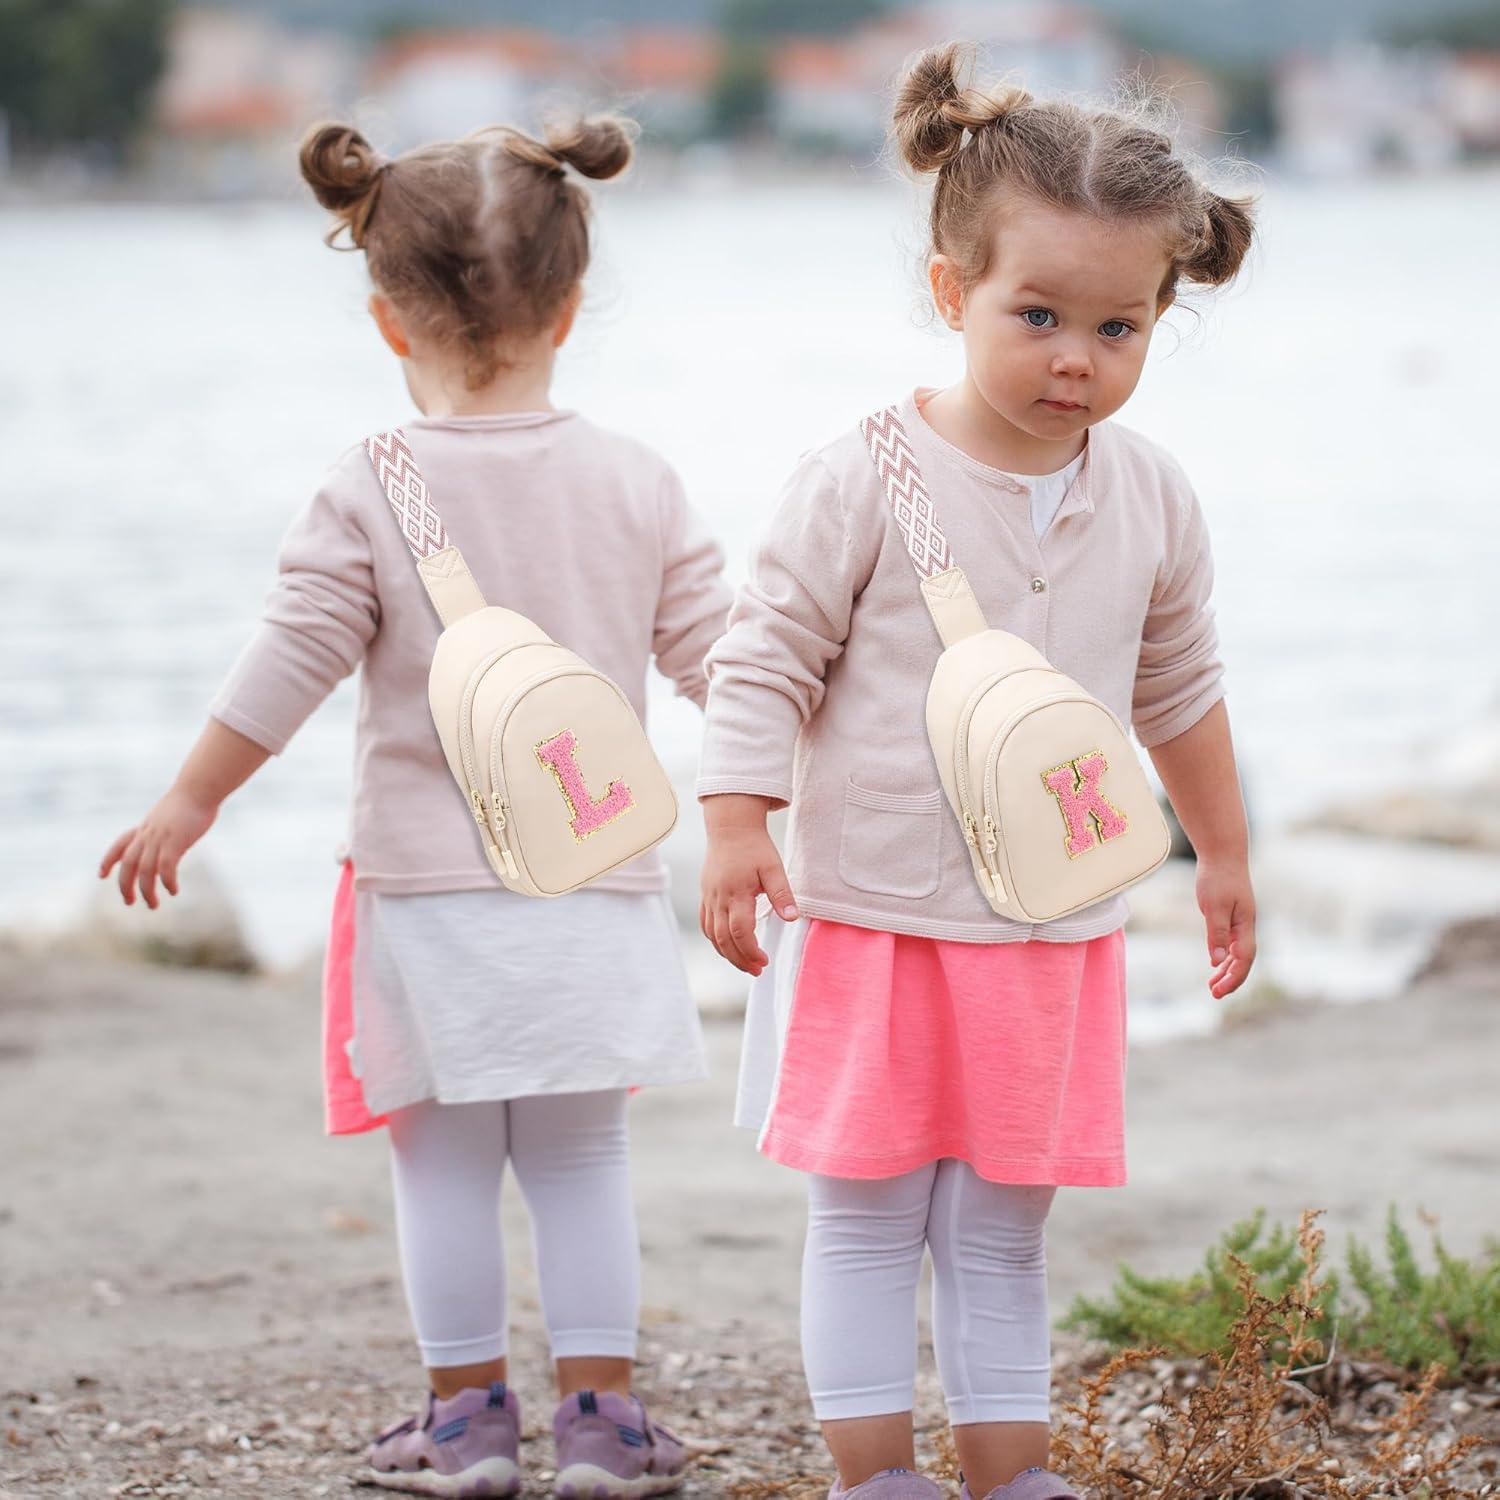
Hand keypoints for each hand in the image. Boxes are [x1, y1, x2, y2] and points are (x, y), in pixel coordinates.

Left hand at [99, 786, 218, 908]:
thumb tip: (171, 834)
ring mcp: (160, 838)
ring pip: (145, 870)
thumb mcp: (171, 814)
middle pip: (128, 864)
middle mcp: (148, 834)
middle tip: (129, 902)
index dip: (109, 860)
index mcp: (145, 827)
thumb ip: (166, 827)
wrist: (199, 788)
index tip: (101, 875)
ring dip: (146, 891)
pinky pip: (166, 867)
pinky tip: (173, 891)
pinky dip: (167, 882)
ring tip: (152, 905)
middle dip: (125, 885)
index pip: (120, 844)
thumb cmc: (192, 798)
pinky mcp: (175, 842)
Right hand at [700, 795, 798, 976]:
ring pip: (712, 935)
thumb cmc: (755, 847)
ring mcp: (709, 897)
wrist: (730, 827)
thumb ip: (782, 894)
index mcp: (737, 893)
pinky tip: (728, 946)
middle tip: (757, 971)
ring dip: (727, 954)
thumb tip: (792, 918)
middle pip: (723, 939)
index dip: (751, 951)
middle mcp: (719, 898)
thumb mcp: (773, 868)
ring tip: (745, 964)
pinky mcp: (705, 895)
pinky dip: (715, 940)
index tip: (765, 961)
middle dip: (740, 959)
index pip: (740, 931)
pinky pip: (705, 924)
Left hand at [1197, 857, 1255, 999]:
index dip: (1233, 977)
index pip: (1244, 959)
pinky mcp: (1232, 915)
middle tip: (1215, 994)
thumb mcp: (1214, 907)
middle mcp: (1246, 926)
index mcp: (1245, 925)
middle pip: (1243, 960)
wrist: (1223, 854)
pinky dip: (1225, 955)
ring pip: (1238, 952)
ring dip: (1227, 970)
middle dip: (1231, 979)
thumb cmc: (1217, 878)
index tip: (1219, 991)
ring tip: (1213, 985)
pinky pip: (1232, 942)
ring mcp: (1240, 921)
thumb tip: (1219, 961)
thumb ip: (1217, 934)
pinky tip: (1216, 963)